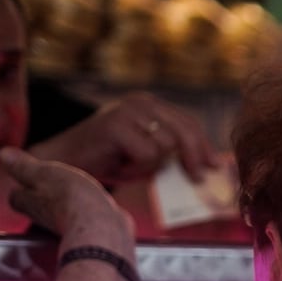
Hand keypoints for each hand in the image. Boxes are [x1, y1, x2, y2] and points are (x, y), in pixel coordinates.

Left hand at [0, 148, 134, 255]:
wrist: (100, 231)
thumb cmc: (69, 199)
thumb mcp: (44, 173)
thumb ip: (24, 165)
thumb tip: (3, 154)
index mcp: (28, 202)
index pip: (15, 197)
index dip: (21, 188)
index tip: (26, 180)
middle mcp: (43, 220)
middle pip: (35, 209)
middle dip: (42, 199)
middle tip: (51, 188)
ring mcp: (67, 230)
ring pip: (60, 217)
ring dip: (66, 207)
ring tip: (77, 197)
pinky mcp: (89, 235)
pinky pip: (84, 224)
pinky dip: (87, 216)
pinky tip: (97, 210)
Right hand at [32, 92, 217, 186]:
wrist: (65, 162)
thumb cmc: (110, 160)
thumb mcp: (147, 154)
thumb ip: (172, 153)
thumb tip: (208, 165)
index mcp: (149, 105)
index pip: (188, 122)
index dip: (204, 145)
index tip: (216, 166)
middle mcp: (140, 102)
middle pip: (184, 130)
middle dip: (195, 156)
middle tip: (199, 178)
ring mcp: (127, 111)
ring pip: (166, 145)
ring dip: (154, 165)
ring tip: (131, 166)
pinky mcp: (116, 125)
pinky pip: (148, 154)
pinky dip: (139, 167)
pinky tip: (121, 164)